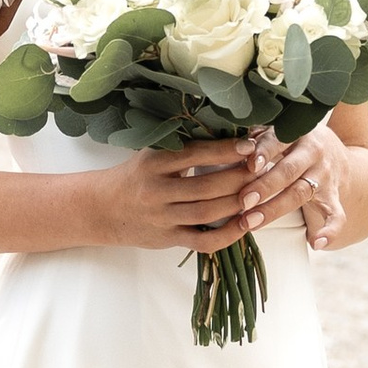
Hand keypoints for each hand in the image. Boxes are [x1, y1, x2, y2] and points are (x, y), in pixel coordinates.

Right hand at [89, 139, 261, 256]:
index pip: (196, 154)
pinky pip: (203, 241)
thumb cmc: (136, 176)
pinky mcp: (168, 239)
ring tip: (261, 193)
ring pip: (208, 213)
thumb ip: (182, 144)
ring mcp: (163, 218)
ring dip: (238, 204)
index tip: (251, 145)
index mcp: (155, 163)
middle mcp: (158, 191)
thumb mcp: (151, 153)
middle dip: (240, 178)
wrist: (102, 209)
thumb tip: (225, 125)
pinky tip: (246, 224)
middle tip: (265, 169)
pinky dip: (228, 235)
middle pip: (207, 187)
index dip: (226, 150)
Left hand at [237, 124, 347, 248]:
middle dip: (265, 186)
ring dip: (274, 209)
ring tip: (251, 223)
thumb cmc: (293, 143)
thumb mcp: (279, 133)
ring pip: (301, 193)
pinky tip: (316, 243)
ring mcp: (325, 176)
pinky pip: (337, 216)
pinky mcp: (334, 197)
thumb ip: (258, 137)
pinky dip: (330, 231)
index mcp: (297, 133)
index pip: (279, 140)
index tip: (249, 165)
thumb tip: (234, 147)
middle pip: (288, 171)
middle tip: (243, 202)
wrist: (337, 154)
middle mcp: (314, 153)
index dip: (265, 152)